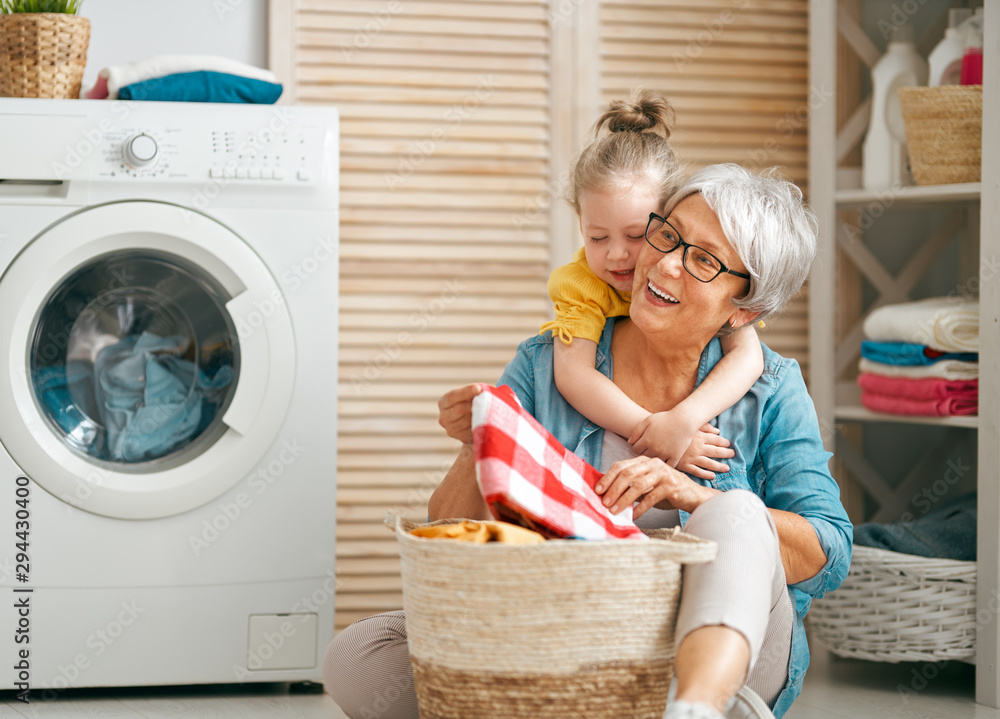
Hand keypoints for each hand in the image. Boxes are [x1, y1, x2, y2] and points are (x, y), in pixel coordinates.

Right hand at [437, 383, 483, 444]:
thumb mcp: (470, 394)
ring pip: (468, 421)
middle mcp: (443, 418)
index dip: (465, 392)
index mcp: (443, 403)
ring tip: (489, 410)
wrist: (471, 421)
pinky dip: (482, 425)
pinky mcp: (462, 438)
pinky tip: (487, 420)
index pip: (452, 397)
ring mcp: (451, 430)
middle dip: (475, 404)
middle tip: (487, 400)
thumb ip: (475, 391)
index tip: (478, 388)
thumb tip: (483, 391)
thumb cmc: (472, 402)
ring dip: (480, 415)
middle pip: (460, 409)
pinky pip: (474, 430)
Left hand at [594, 456, 719, 518]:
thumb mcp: (647, 484)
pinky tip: (634, 516)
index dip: (608, 477)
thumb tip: (607, 493)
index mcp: (644, 461)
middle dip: (613, 489)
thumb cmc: (666, 491)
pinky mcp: (672, 486)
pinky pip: (652, 497)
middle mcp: (653, 464)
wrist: (693, 495)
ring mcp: (663, 473)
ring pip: (638, 485)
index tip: (597, 490)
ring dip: (624, 499)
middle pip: (627, 474)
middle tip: (604, 502)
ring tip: (615, 510)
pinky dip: (640, 508)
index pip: (621, 465)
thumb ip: (631, 485)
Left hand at [628, 409, 699, 464]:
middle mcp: (654, 449)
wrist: (685, 420)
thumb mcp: (648, 420)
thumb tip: (629, 442)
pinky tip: (664, 461)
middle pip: (644, 457)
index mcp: (646, 440)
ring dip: (653, 459)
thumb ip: (636, 431)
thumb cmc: (665, 418)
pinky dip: (664, 465)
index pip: (635, 450)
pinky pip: (667, 466)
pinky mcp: (675, 457)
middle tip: (648, 450)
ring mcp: (665, 454)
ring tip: (655, 454)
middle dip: (644, 453)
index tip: (641, 445)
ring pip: (654, 463)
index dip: (637, 447)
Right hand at [676, 423, 734, 479]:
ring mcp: (691, 458)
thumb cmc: (673, 430)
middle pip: (716, 452)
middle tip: (733, 455)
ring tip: (727, 468)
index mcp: (699, 437)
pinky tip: (712, 476)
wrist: (657, 438)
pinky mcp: (684, 465)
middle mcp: (697, 448)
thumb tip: (717, 431)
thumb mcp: (689, 425)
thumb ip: (704, 427)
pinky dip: (706, 474)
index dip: (724, 443)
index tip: (729, 445)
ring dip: (719, 466)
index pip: (716, 440)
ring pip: (709, 463)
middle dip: (725, 453)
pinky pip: (697, 471)